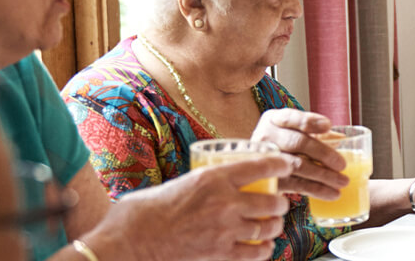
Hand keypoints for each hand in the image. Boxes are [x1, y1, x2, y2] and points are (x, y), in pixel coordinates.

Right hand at [89, 156, 293, 260]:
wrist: (127, 242)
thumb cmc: (143, 211)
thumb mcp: (178, 183)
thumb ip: (201, 185)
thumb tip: (215, 186)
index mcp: (212, 177)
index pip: (261, 166)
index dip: (280, 164)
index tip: (287, 165)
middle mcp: (224, 202)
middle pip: (272, 201)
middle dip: (280, 203)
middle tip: (277, 203)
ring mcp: (225, 229)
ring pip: (269, 227)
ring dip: (274, 226)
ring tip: (272, 225)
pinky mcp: (220, 254)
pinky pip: (256, 253)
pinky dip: (264, 250)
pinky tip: (263, 247)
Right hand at [249, 108, 348, 199]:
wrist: (255, 164)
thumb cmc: (283, 143)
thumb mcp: (294, 131)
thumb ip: (315, 133)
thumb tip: (341, 139)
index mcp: (274, 119)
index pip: (291, 118)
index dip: (310, 122)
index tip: (328, 126)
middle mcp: (266, 136)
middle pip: (297, 142)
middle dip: (323, 153)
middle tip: (342, 164)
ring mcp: (265, 159)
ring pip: (297, 165)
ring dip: (324, 175)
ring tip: (343, 181)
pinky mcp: (270, 180)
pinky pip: (296, 185)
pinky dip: (317, 190)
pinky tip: (332, 193)